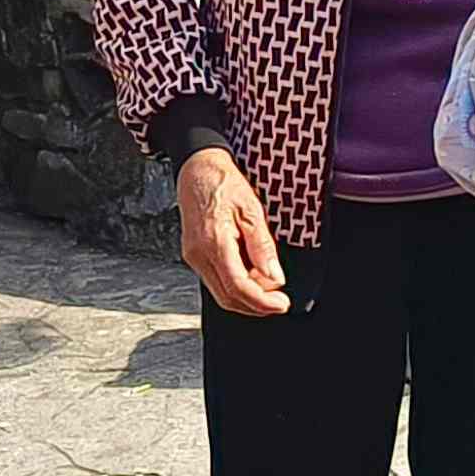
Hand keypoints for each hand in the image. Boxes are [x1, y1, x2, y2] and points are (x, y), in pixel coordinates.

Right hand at [175, 145, 287, 316]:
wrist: (197, 169)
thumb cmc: (223, 183)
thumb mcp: (252, 210)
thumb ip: (263, 247)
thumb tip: (275, 277)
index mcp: (214, 242)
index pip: (238, 287)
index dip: (262, 302)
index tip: (282, 304)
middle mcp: (198, 254)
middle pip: (227, 298)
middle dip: (255, 306)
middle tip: (279, 302)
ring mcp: (193, 257)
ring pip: (220, 293)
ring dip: (246, 298)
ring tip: (269, 289)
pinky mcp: (194, 255)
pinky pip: (215, 280)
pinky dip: (235, 286)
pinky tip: (251, 277)